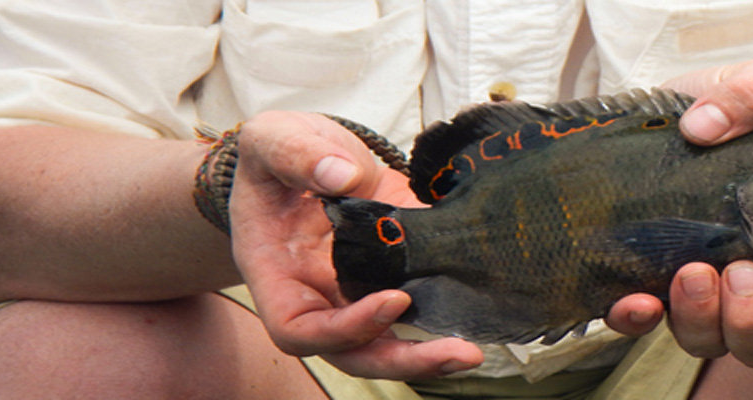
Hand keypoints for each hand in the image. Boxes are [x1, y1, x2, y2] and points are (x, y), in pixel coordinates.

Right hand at [228, 111, 481, 379]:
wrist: (306, 152)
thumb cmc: (276, 155)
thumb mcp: (272, 139)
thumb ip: (295, 153)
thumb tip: (341, 175)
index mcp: (276, 274)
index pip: (299, 329)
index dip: (346, 329)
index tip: (393, 300)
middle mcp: (317, 295)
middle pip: (354, 353)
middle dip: (404, 360)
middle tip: (459, 351)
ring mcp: (357, 290)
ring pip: (388, 342)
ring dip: (429, 353)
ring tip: (472, 350)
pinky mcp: (394, 273)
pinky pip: (417, 307)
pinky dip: (446, 314)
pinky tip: (480, 311)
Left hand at [605, 59, 752, 367]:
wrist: (677, 119)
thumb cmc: (737, 114)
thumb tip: (704, 125)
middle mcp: (752, 289)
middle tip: (742, 272)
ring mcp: (698, 294)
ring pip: (710, 341)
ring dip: (703, 320)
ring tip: (693, 273)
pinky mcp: (644, 284)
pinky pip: (641, 324)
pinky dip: (637, 319)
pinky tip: (635, 300)